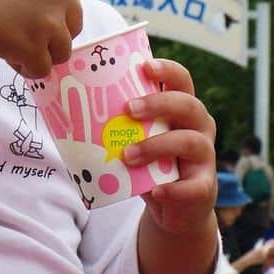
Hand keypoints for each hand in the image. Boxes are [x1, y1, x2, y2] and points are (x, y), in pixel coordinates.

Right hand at [0, 0, 82, 78]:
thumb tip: (46, 15)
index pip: (72, 2)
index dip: (53, 16)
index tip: (33, 21)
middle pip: (73, 28)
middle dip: (51, 37)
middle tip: (23, 38)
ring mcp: (50, 21)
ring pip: (61, 52)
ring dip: (38, 53)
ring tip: (9, 46)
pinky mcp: (35, 47)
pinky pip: (41, 69)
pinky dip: (25, 67)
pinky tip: (4, 54)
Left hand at [123, 58, 216, 235]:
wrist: (172, 206)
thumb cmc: (151, 162)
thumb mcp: (139, 136)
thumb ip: (121, 121)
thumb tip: (68, 103)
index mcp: (183, 108)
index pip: (182, 80)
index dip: (167, 70)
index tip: (144, 67)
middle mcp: (199, 126)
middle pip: (188, 105)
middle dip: (158, 104)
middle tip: (128, 109)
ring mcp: (206, 156)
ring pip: (189, 142)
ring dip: (156, 146)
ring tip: (127, 155)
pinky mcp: (204, 187)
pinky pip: (194, 186)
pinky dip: (174, 189)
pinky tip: (155, 190)